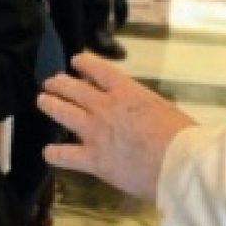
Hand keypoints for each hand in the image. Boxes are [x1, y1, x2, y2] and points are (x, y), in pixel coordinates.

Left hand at [39, 53, 195, 200]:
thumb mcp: (163, 109)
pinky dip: (53, 153)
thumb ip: (142, 107)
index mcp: (126, 91)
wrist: (180, 165)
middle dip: (59, 83)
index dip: (83, 62)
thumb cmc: (183, 138)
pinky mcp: (92, 159)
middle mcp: (104, 107)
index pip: (97, 68)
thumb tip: (138, 113)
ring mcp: (94, 132)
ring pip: (61, 112)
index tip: (76, 60)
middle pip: (72, 87)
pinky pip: (63, 154)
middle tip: (51, 82)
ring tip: (43, 100)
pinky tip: (49, 152)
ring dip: (49, 104)